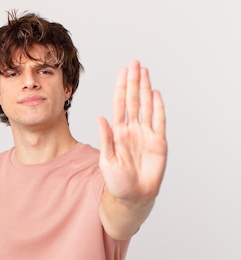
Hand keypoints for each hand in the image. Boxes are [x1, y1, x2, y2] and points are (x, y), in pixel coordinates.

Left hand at [97, 60, 166, 203]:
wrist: (133, 197)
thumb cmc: (116, 182)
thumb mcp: (107, 160)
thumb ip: (106, 139)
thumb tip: (100, 118)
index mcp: (117, 132)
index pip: (120, 104)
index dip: (121, 87)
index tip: (122, 72)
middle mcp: (132, 129)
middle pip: (134, 100)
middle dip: (134, 81)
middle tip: (134, 63)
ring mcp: (146, 134)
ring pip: (146, 106)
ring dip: (145, 88)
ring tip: (144, 71)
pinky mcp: (158, 143)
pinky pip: (159, 121)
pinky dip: (159, 107)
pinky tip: (156, 93)